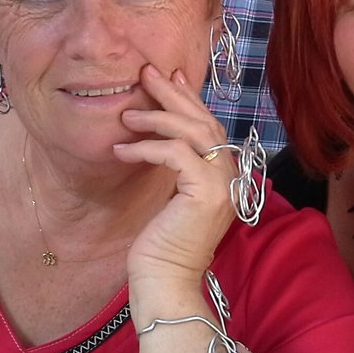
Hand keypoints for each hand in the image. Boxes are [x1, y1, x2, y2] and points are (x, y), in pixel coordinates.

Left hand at [115, 64, 238, 283]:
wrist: (165, 280)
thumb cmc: (163, 242)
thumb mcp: (172, 193)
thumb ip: (177, 164)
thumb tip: (163, 131)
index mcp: (226, 174)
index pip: (210, 125)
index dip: (190, 97)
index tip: (170, 75)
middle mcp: (231, 175)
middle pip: (204, 121)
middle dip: (174, 93)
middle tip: (148, 72)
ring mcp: (223, 184)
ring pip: (193, 132)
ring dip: (157, 117)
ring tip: (127, 114)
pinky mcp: (206, 193)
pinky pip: (175, 154)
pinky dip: (146, 147)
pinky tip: (121, 149)